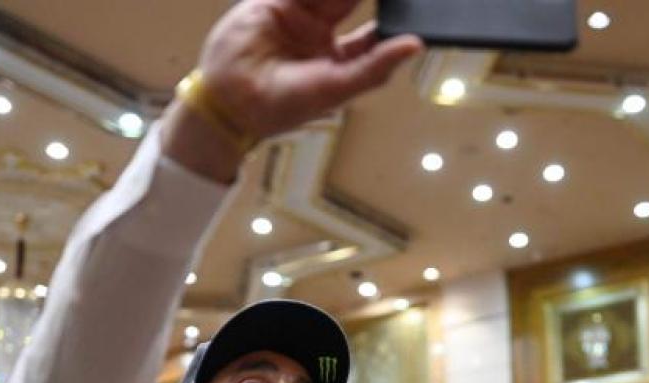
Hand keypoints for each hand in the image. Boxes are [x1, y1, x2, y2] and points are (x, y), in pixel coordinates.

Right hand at [164, 0, 421, 180]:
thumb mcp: (339, 86)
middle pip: (350, 0)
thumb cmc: (284, 105)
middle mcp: (319, 32)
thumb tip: (415, 45)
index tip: (409, 5)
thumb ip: (376, 64)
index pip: (373, 30)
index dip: (391, 17)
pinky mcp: (272, 3)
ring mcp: (296, 14)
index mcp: (339, 56)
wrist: (233, 102)